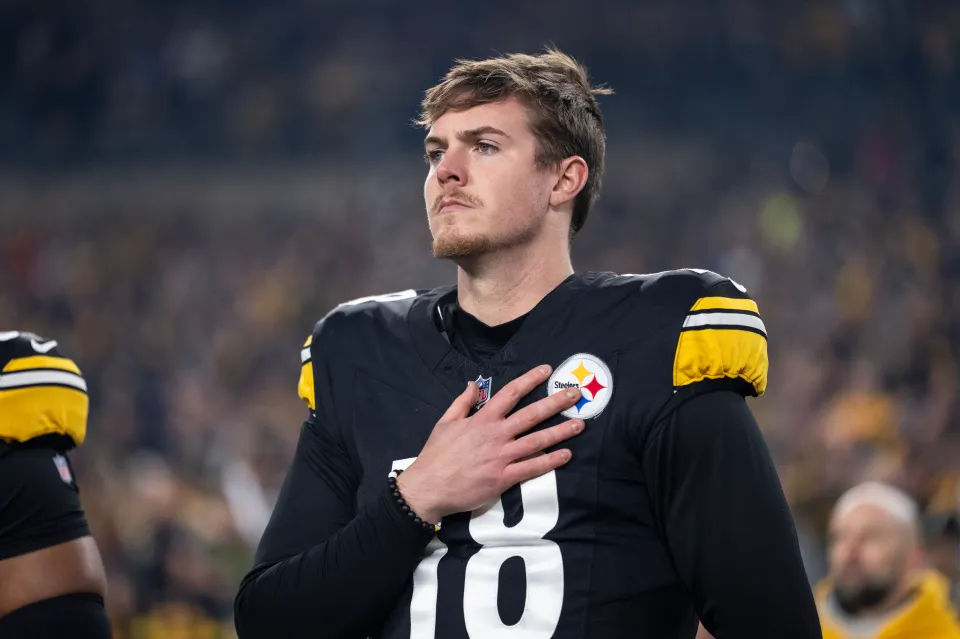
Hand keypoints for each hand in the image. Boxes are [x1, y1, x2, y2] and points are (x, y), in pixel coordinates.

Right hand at [396, 365, 583, 523]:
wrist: (428, 487)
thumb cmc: (436, 454)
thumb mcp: (445, 422)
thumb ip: (462, 402)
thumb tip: (473, 384)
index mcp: (482, 419)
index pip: (510, 393)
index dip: (530, 380)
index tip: (546, 370)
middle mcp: (496, 434)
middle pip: (531, 414)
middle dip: (555, 402)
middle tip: (575, 394)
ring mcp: (501, 457)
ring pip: (537, 440)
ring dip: (560, 432)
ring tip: (579, 424)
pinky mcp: (503, 478)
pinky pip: (532, 468)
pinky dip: (550, 461)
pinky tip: (566, 455)